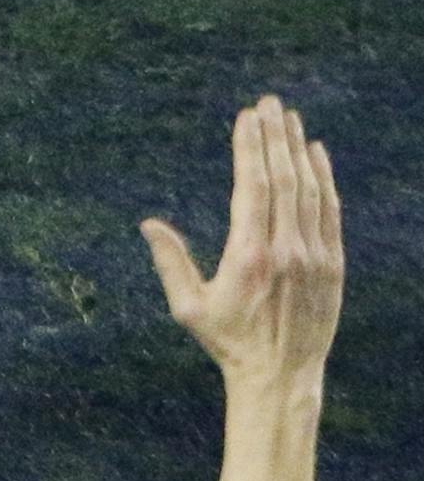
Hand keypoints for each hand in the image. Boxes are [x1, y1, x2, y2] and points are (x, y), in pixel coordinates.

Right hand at [140, 96, 343, 386]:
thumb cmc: (229, 342)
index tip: (246, 116)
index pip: (252, 187)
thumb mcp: (189, 307)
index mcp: (249, 257)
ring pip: (308, 191)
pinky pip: (330, 213)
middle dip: (275, 136)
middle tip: (269, 102)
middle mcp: (286, 252)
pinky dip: (324, 180)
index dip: (250, 147)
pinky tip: (316, 155)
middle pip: (283, 179)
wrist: (282, 378)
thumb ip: (171, 262)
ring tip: (289, 118)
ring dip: (298, 150)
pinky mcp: (333, 267)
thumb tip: (148, 223)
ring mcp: (314, 258)